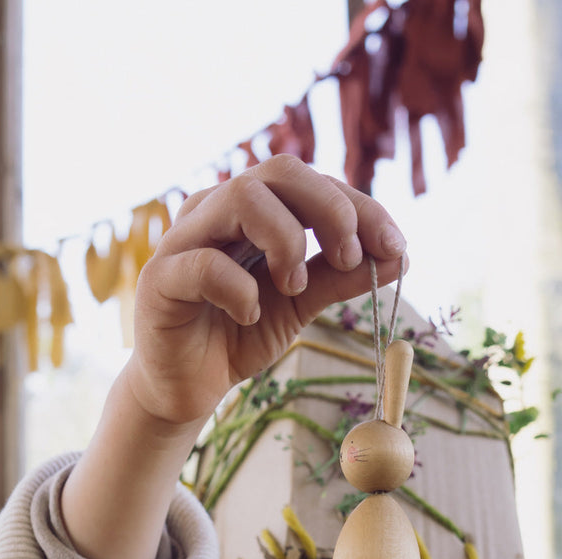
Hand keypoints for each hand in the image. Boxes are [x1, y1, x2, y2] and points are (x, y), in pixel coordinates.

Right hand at [128, 154, 406, 427]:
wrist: (187, 385)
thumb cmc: (239, 333)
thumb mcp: (302, 303)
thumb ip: (341, 277)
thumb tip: (400, 256)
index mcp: (254, 210)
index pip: (314, 183)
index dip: (361, 208)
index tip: (395, 248)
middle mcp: (218, 210)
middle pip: (280, 171)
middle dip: (331, 211)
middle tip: (348, 259)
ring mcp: (185, 238)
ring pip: (242, 197)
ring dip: (287, 241)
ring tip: (295, 287)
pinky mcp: (161, 278)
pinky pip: (205, 263)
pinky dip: (241, 290)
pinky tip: (248, 316)